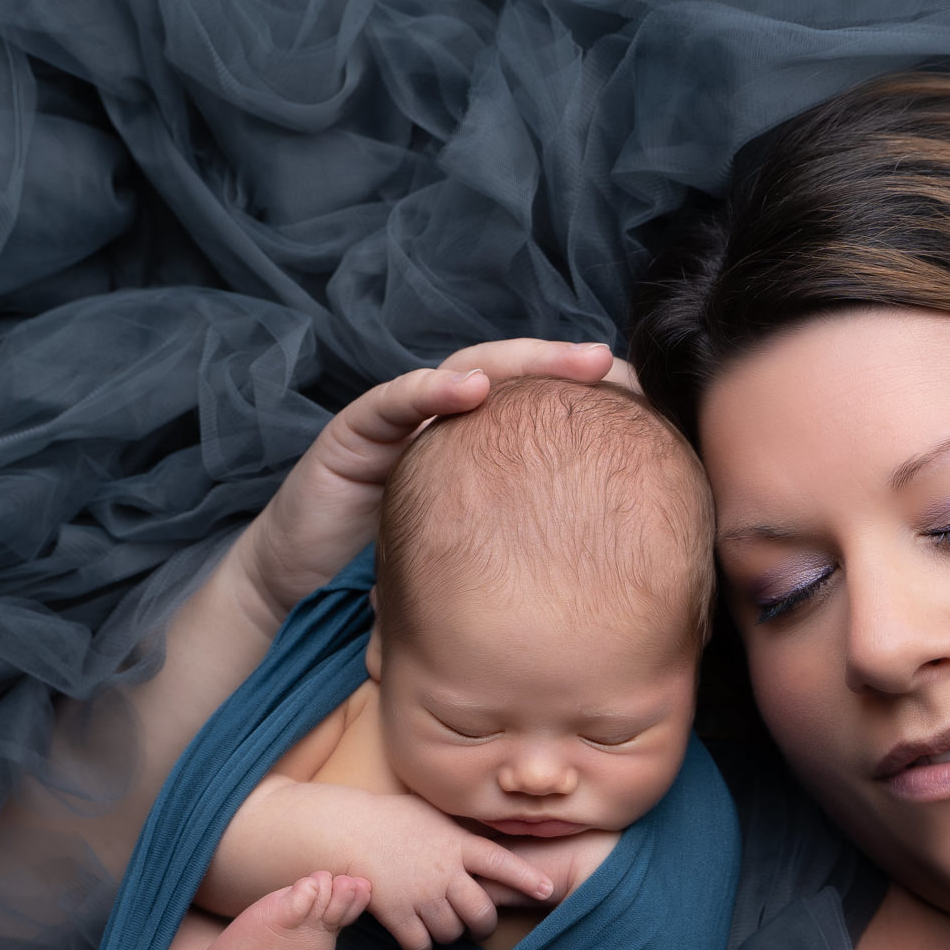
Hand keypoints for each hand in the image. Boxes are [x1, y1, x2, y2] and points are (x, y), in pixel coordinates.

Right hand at [231, 340, 625, 630]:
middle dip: (569, 366)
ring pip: (466, 373)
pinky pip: (394, 401)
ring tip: (572, 359)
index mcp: (476, 454)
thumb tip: (622, 577)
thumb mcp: (475, 565)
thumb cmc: (389, 579)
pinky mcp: (354, 433)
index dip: (589, 400)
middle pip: (514, 379)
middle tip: (621, 366)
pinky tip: (473, 390)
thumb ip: (526, 550)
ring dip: (520, 362)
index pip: (539, 411)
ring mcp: (400, 423)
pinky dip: (432, 390)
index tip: (649, 402)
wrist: (300, 589)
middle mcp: (442, 427)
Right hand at [337, 791, 555, 949]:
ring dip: (449, 934)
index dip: (526, 879)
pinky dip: (422, 945)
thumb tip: (480, 840)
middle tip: (477, 925)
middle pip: (481, 912)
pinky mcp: (396, 913)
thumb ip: (457, 833)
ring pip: (452, 933)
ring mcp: (421, 894)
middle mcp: (445, 871)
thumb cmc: (385, 817)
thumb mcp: (430, 814)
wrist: (342, 830)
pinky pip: (421, 945)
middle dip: (482, 924)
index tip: (547, 890)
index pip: (502, 862)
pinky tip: (416, 935)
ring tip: (438, 922)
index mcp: (456, 843)